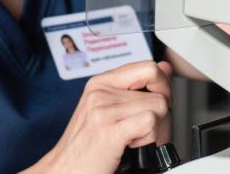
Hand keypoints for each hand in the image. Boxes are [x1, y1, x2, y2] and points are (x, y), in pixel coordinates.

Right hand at [37, 61, 173, 173]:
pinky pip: (150, 121)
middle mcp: (101, 92)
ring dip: (157, 130)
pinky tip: (131, 145)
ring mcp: (103, 109)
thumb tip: (165, 68)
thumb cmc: (86, 147)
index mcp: (101, 83)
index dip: (163, 86)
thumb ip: (137, 88)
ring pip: (159, 106)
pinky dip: (149, 138)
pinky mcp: (109, 130)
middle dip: (164, 116)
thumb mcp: (110, 110)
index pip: (148, 67)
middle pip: (159, 91)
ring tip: (136, 140)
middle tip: (149, 132)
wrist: (64, 171)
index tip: (162, 102)